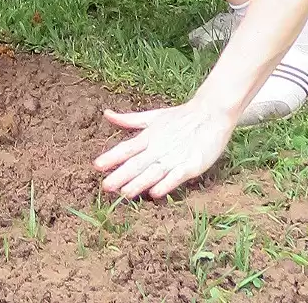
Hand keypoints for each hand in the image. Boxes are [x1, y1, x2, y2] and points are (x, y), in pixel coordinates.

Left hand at [93, 98, 236, 199]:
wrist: (211, 114)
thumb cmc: (180, 117)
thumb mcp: (153, 117)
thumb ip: (130, 120)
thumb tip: (107, 114)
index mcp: (149, 136)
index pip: (127, 148)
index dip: (112, 157)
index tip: (96, 166)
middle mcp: (159, 148)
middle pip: (137, 163)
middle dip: (121, 175)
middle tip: (105, 187)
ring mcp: (175, 157)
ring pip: (153, 172)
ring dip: (139, 183)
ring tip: (124, 193)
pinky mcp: (191, 165)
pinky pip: (176, 176)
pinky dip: (166, 184)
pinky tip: (155, 193)